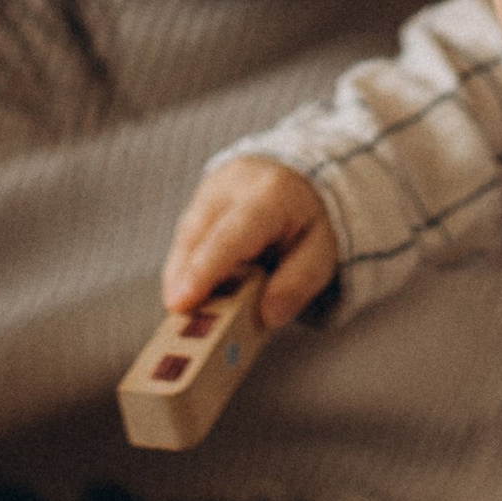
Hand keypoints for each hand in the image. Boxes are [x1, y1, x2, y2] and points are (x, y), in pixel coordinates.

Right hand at [162, 154, 337, 329]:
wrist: (297, 177)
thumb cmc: (309, 220)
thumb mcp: (322, 251)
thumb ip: (298, 283)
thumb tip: (266, 316)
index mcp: (270, 195)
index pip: (230, 236)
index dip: (203, 271)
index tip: (179, 303)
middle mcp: (232, 186)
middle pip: (197, 237)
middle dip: (185, 282)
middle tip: (182, 323)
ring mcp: (208, 190)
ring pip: (184, 240)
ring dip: (183, 279)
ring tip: (189, 312)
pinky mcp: (195, 202)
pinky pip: (185, 240)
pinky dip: (186, 269)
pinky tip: (194, 292)